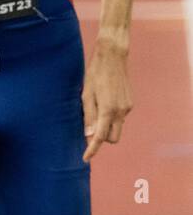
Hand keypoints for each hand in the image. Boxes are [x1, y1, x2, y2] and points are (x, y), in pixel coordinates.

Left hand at [82, 45, 130, 160]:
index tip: (85, 157)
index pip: (101, 137)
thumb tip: (89, 135)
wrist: (113, 57)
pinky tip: (102, 104)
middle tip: (87, 131)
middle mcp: (121, 111)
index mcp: (108, 110)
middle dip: (102, 139)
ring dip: (106, 127)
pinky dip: (110, 117)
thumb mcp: (86, 95)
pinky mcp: (129, 103)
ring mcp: (127, 107)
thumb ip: (88, 116)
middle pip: (113, 138)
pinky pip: (119, 117)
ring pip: (117, 128)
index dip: (92, 149)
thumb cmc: (94, 74)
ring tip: (93, 112)